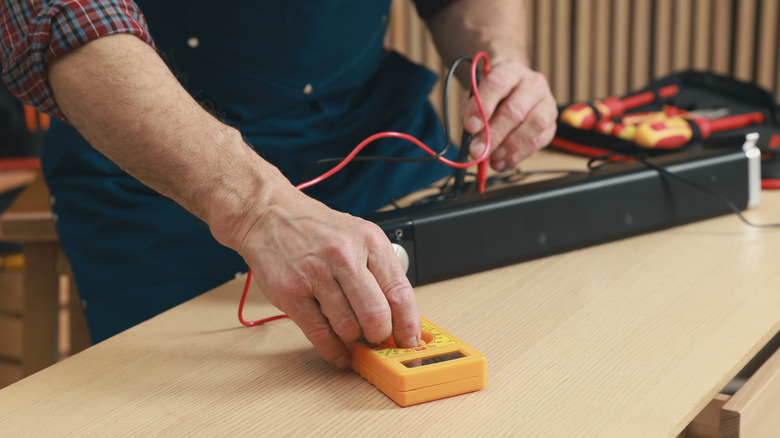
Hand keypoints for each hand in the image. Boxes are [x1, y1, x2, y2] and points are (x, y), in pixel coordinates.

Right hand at [238, 189, 420, 367]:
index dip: (408, 325)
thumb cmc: (317, 229)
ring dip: (354, 339)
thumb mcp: (358, 235)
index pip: (399, 293)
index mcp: (369, 240)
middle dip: (380, 336)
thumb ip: (379, 271)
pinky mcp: (291, 293)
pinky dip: (333, 351)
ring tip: (352, 334)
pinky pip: (320, 334)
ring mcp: (315, 275)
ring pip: (348, 328)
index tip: (408, 341)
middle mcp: (344, 256)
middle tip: (378, 339)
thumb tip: (399, 317)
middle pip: (376, 315)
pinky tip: (339, 351)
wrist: (269, 215)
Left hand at [462, 60, 557, 169]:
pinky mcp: (552, 124)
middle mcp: (533, 83)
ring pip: (532, 126)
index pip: (497, 84)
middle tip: (477, 150)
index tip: (471, 127)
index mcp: (511, 70)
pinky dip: (517, 156)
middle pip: (516, 110)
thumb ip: (472, 111)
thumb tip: (473, 132)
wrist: (513, 91)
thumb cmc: (493, 95)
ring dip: (508, 147)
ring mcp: (546, 103)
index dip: (483, 107)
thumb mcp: (476, 96)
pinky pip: (537, 142)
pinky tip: (501, 161)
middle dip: (493, 135)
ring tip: (490, 156)